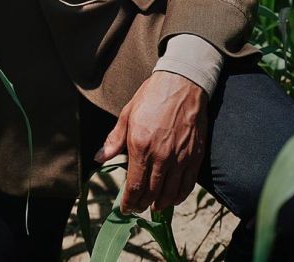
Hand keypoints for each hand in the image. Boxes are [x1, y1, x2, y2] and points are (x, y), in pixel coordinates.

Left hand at [94, 71, 207, 214]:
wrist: (182, 83)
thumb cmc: (152, 96)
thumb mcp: (127, 114)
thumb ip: (114, 140)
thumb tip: (99, 158)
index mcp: (140, 145)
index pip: (134, 185)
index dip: (129, 201)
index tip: (125, 208)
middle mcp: (160, 156)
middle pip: (151, 192)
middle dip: (142, 205)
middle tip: (137, 209)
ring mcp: (179, 158)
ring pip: (169, 192)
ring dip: (160, 204)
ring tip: (153, 208)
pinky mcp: (195, 156)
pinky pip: (187, 184)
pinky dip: (179, 196)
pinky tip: (173, 199)